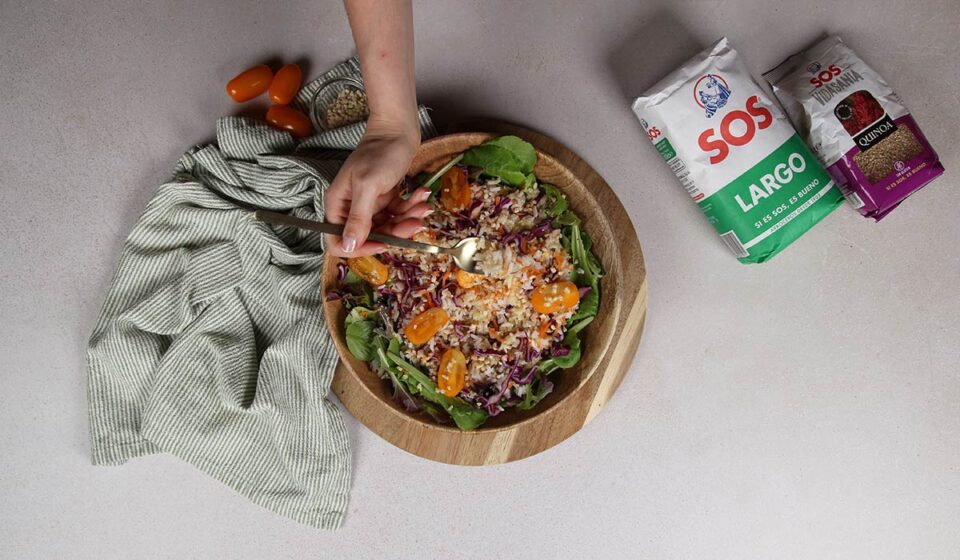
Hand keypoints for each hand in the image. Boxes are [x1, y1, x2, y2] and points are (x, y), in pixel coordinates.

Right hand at [324, 119, 429, 256]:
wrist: (399, 130)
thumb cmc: (380, 152)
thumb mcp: (368, 185)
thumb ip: (359, 217)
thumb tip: (349, 246)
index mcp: (338, 204)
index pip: (338, 241)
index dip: (359, 248)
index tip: (382, 243)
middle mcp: (351, 208)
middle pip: (369, 237)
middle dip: (394, 232)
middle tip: (414, 223)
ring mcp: (370, 205)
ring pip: (388, 227)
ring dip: (408, 220)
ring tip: (423, 206)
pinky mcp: (386, 200)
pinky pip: (399, 214)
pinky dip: (412, 208)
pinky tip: (421, 195)